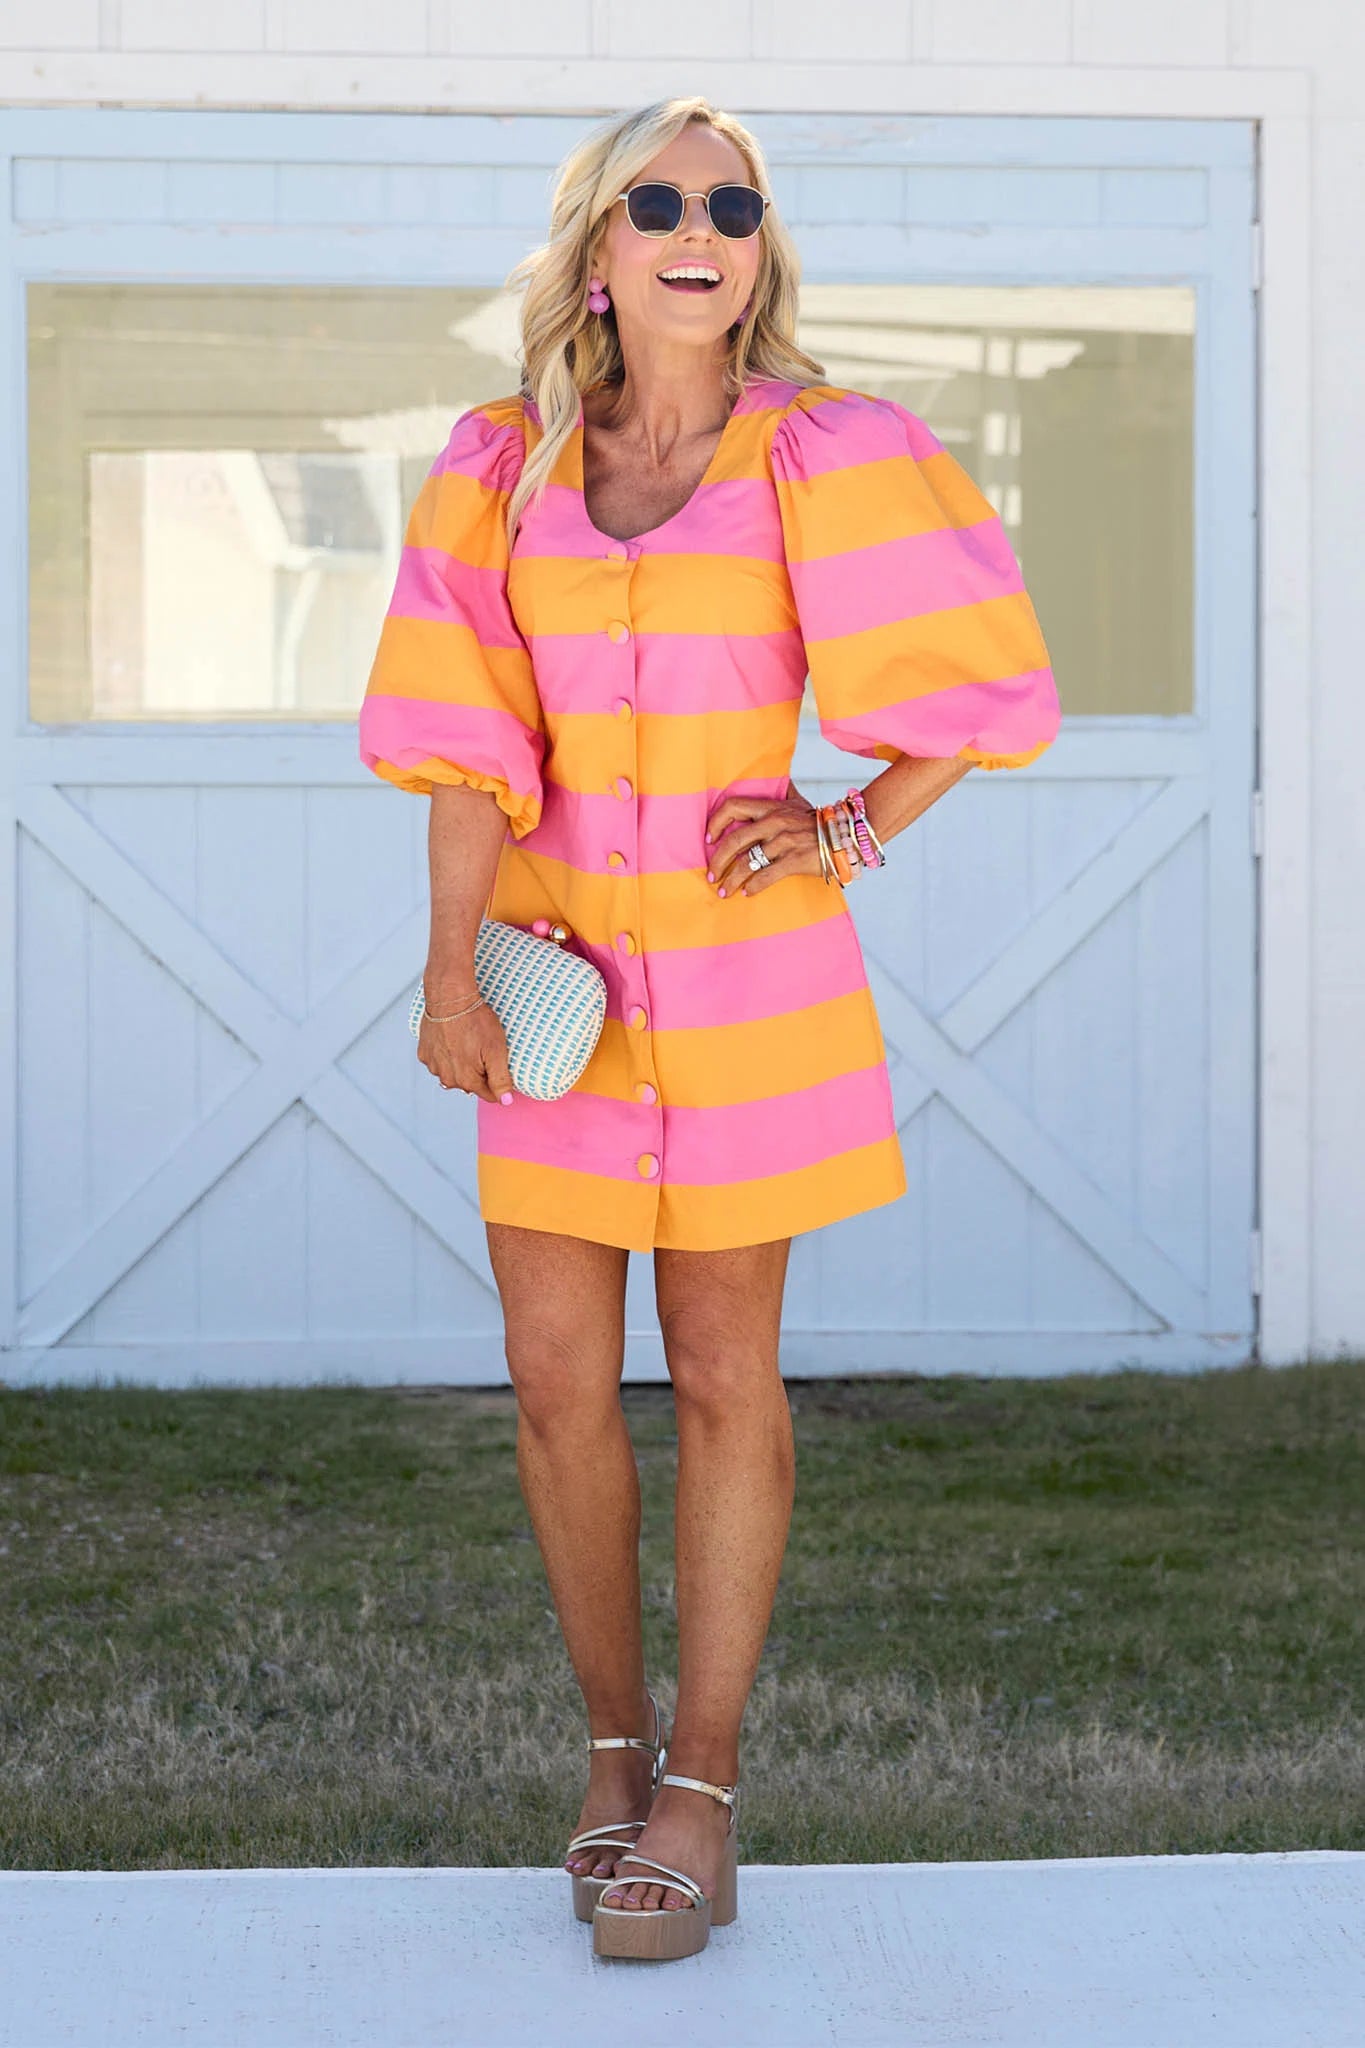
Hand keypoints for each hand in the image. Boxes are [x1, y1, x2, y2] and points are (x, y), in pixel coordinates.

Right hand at [418, 1003, 514, 1102]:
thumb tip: (505, 1102)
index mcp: (467, 1081)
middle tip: (483, 1048)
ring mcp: (434, 1066)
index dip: (497, 1081)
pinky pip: (439, 1061)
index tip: (499, 1064)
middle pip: (471, 1085)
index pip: (489, 1094)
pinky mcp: (425, 1054)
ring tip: (467, 1042)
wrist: (449, 999)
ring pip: (453, 1074)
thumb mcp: (496, 1050)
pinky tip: (452, 1040)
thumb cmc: (475, 1021)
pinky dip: (446, 1054)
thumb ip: (500, 1080)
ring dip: (461, 1064)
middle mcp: (448, 1079)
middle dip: (479, 1071)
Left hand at [704, 791, 823, 896]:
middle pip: (734, 840)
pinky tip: (747, 893)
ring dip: (731, 880)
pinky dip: (752, 887)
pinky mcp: (795, 860)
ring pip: (747, 862)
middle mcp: (775, 822)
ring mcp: (785, 841)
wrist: (848, 835)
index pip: (733, 806)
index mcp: (771, 808)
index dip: (716, 823)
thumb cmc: (821, 824)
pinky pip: (766, 876)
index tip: (709, 840)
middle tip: (711, 875)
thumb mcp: (799, 803)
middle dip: (717, 861)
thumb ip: (784, 794)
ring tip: (724, 891)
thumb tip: (781, 782)